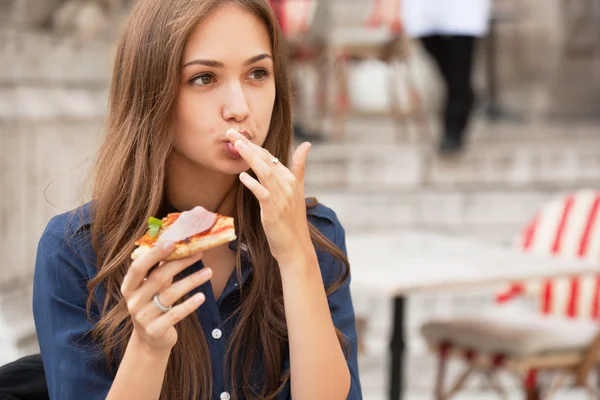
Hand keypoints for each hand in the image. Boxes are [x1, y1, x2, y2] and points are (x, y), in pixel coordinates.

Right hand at [120, 242, 211, 353]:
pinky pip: (176, 314)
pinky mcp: (156, 330)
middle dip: (180, 263)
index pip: (138, 267)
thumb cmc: (153, 306)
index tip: (172, 242)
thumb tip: (175, 243)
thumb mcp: (150, 289)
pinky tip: (202, 296)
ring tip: (209, 272)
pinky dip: (190, 304)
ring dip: (192, 280)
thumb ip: (157, 269)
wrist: (150, 341)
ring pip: (170, 294)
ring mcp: (144, 317)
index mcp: (129, 287)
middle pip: (158, 277)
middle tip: (198, 253)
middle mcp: (133, 301)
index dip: (154, 254)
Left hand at [226, 128, 314, 266]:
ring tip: (236, 145)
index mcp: (290, 178)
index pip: (270, 156)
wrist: (295, 246)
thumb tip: (306, 144)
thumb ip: (299, 166)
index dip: (254, 145)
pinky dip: (253, 184)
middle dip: (247, 145)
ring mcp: (281, 197)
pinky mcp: (274, 210)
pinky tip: (242, 176)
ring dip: (250, 157)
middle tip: (230, 132)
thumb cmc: (292, 220)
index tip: (237, 135)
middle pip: (265, 160)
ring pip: (264, 172)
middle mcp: (287, 185)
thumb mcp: (297, 190)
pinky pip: (263, 193)